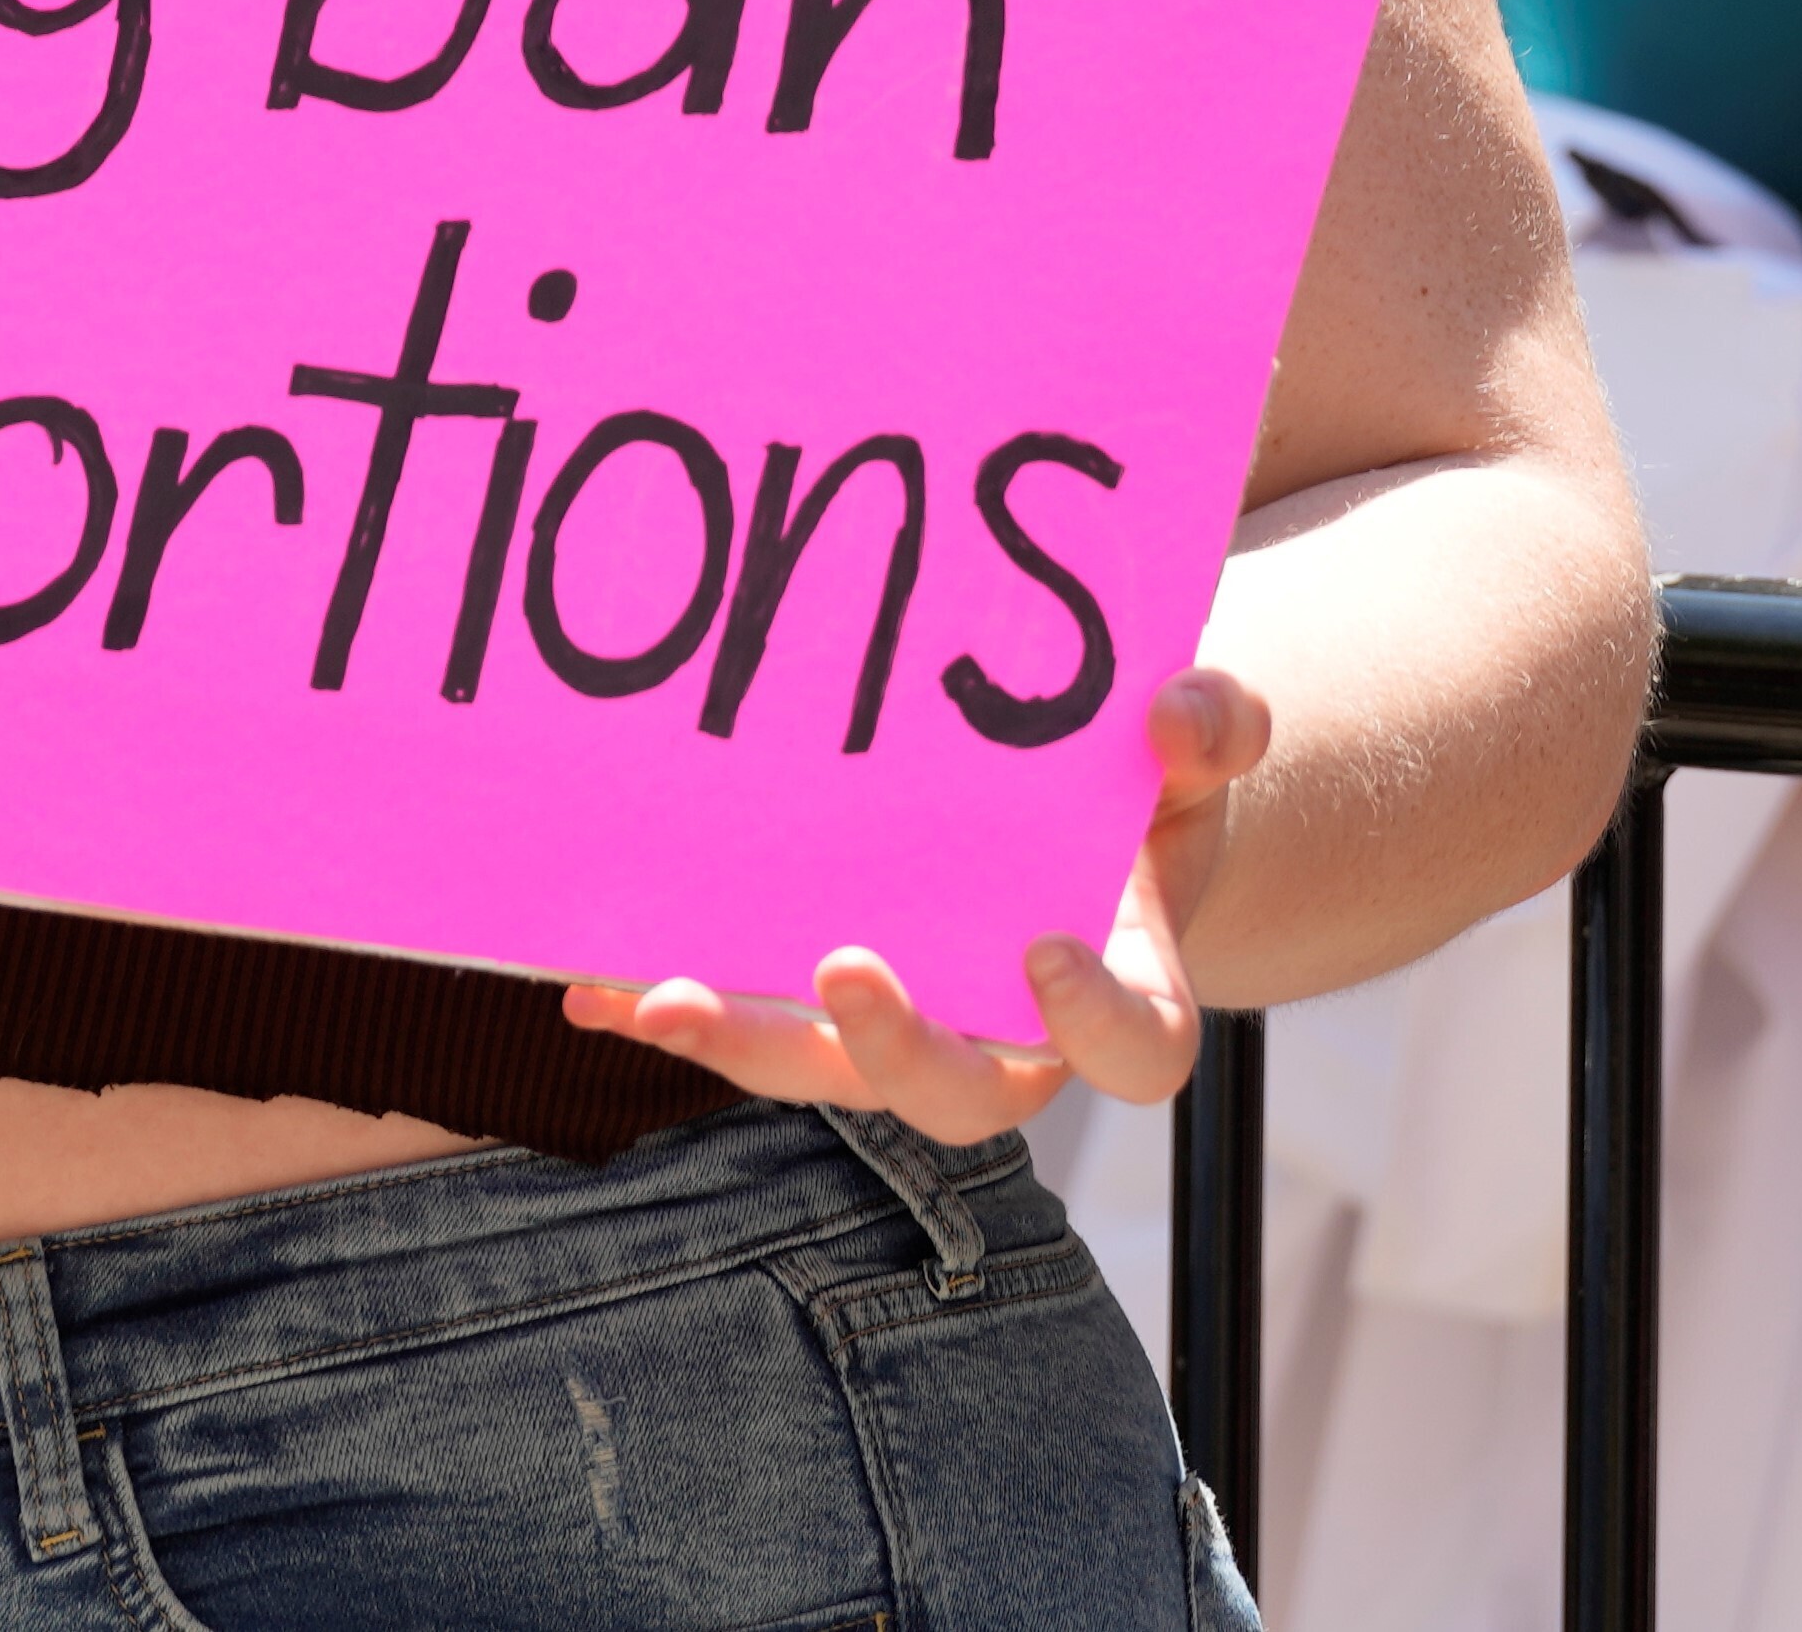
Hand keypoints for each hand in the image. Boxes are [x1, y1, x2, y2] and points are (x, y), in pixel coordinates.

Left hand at [566, 667, 1264, 1141]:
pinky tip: (590, 986)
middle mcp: (1000, 1034)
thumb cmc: (1136, 793)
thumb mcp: (1185, 754)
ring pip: (823, 1070)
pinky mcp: (809, 1004)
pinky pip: (739, 1023)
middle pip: (956, 1095)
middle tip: (841, 971)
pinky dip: (661, 1007)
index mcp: (1112, 989)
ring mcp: (896, 1025)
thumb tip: (1174, 707)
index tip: (1041, 954)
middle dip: (891, 1050)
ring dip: (740, 1044)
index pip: (1133, 1052)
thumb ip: (1211, 728)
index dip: (1092, 1023)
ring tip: (658, 1000)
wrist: (1064, 821)